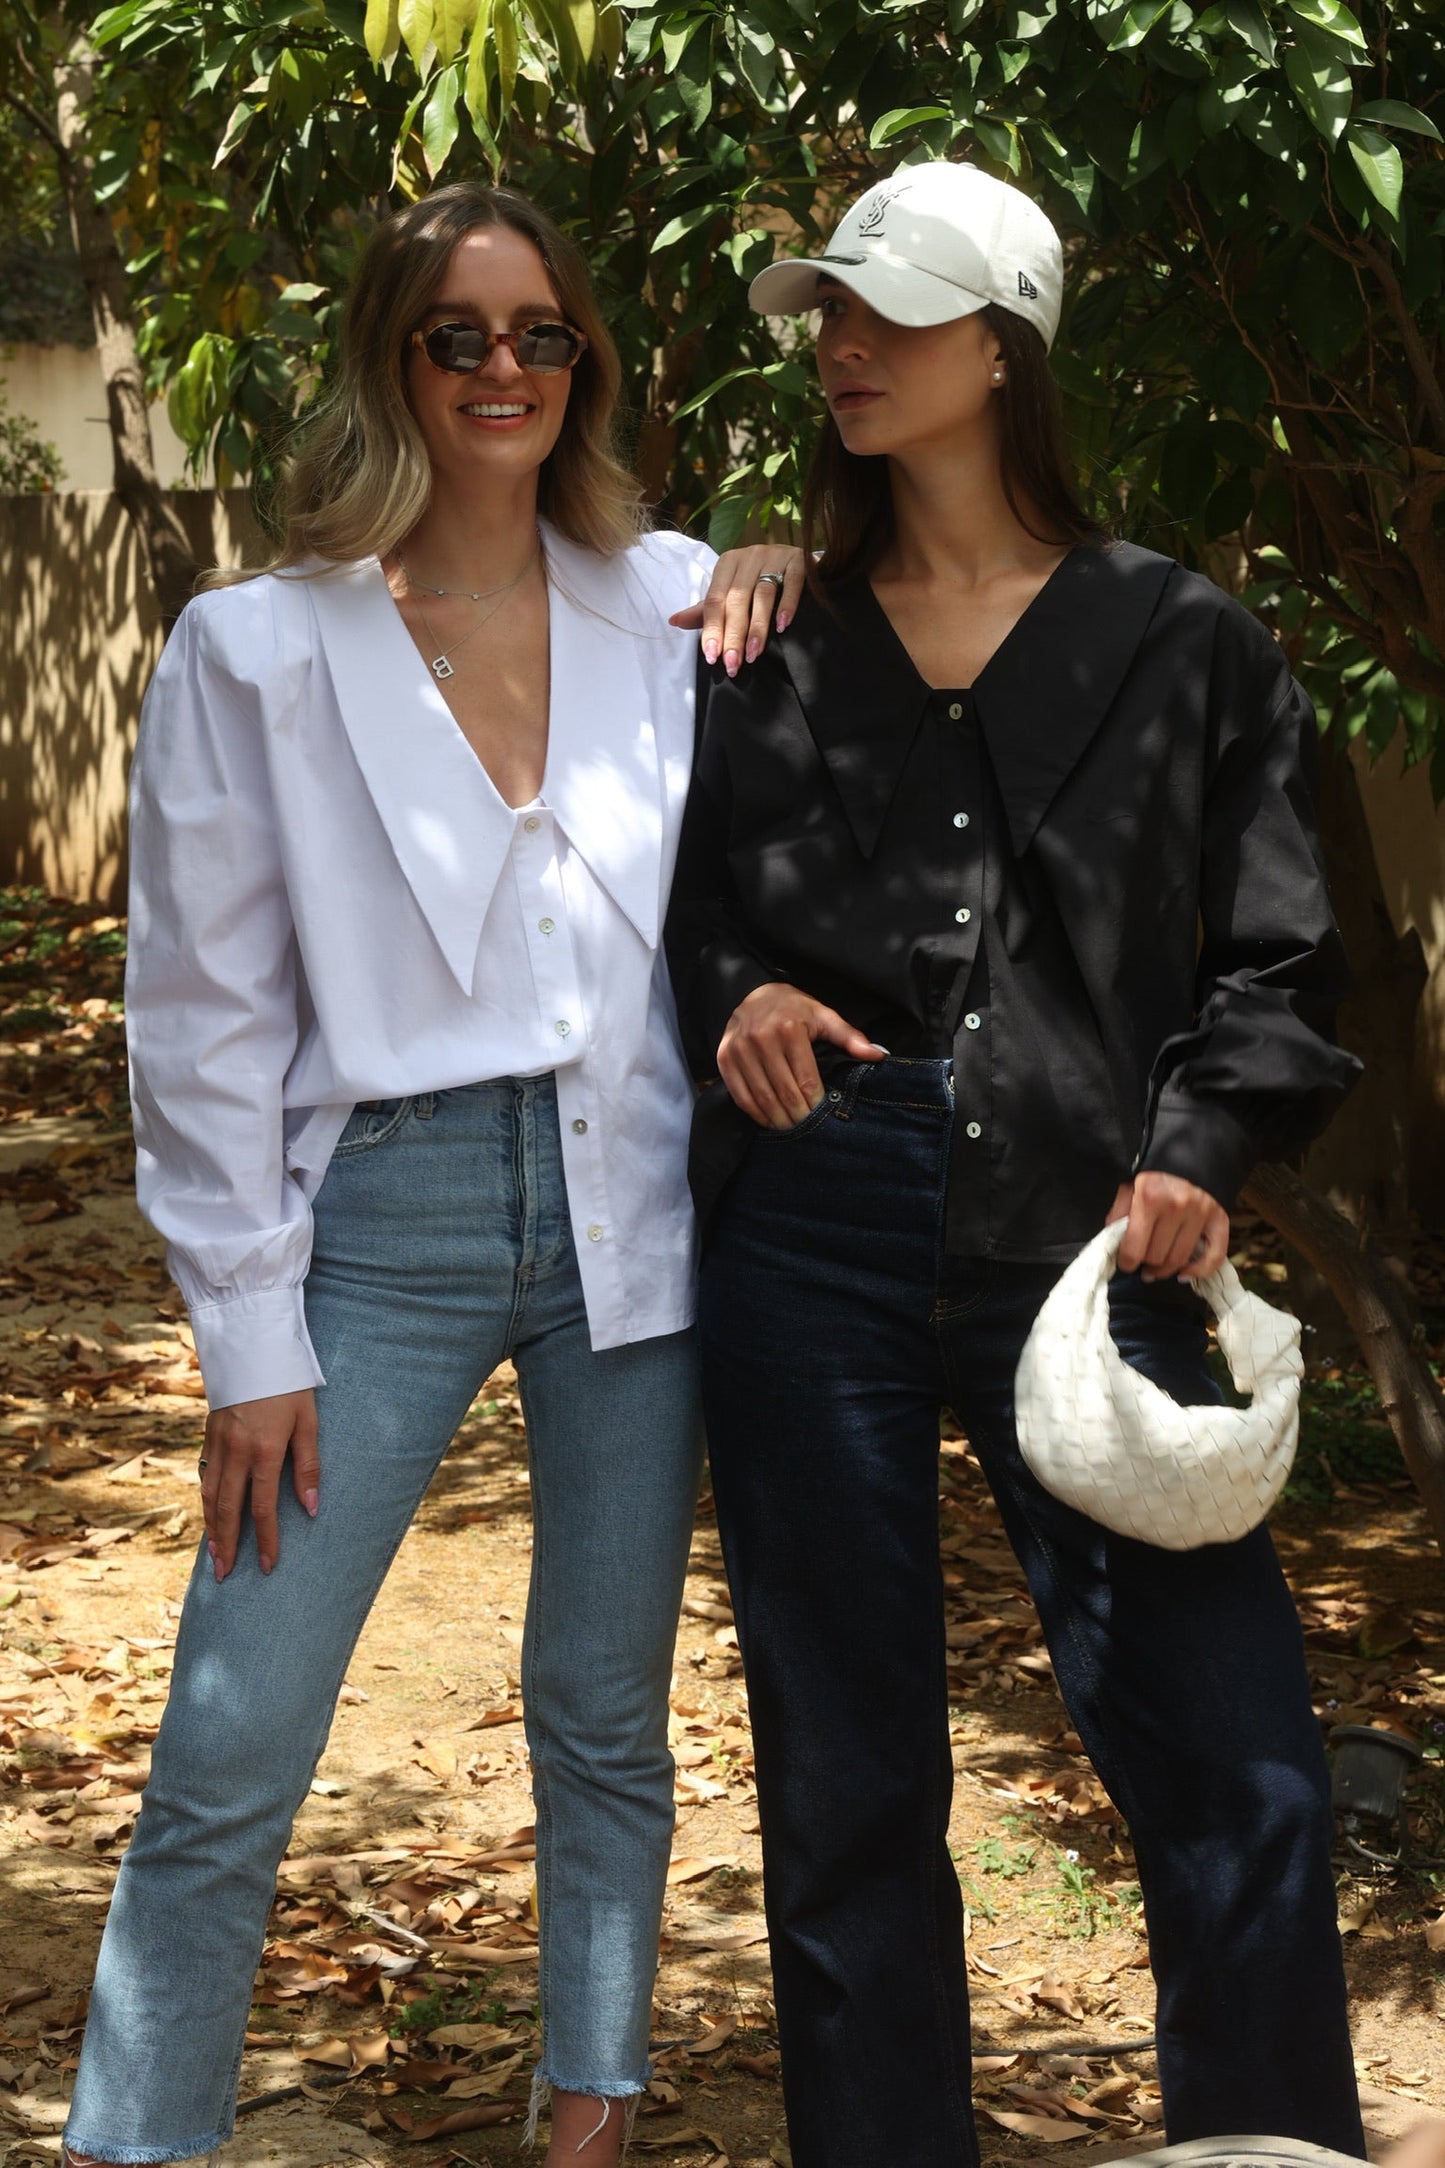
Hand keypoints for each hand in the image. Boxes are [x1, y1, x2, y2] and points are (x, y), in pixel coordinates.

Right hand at [201, 1389, 318, 1581]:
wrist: (254, 1348)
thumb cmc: (289, 1385)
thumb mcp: (308, 1422)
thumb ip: (308, 1466)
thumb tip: (311, 1508)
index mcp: (265, 1451)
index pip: (263, 1508)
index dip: (266, 1540)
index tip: (268, 1566)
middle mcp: (236, 1451)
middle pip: (228, 1509)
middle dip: (229, 1545)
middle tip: (226, 1575)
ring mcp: (218, 1442)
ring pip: (210, 1495)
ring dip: (211, 1528)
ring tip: (214, 1556)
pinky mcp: (209, 1433)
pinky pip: (204, 1475)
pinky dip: (205, 1500)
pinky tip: (210, 1515)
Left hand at [668, 545, 807, 673]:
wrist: (797, 559)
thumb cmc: (758, 579)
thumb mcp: (731, 591)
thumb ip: (706, 610)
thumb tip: (674, 621)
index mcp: (727, 564)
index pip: (715, 600)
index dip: (712, 629)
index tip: (712, 656)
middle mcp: (748, 557)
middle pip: (737, 600)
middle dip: (733, 635)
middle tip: (732, 663)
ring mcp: (774, 556)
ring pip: (763, 594)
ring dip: (758, 627)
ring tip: (754, 653)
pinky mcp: (798, 559)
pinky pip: (792, 582)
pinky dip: (787, 605)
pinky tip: (783, 626)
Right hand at [719, 982, 886, 1128]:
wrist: (752, 993)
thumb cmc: (793, 1009)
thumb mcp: (823, 1016)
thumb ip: (850, 1037)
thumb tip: (879, 1055)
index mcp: (789, 1028)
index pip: (805, 1079)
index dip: (814, 1103)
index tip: (821, 1115)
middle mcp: (761, 1038)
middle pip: (783, 1091)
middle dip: (797, 1116)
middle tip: (807, 1129)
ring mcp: (740, 1049)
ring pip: (761, 1096)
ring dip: (776, 1119)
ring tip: (790, 1129)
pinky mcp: (725, 1057)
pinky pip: (740, 1094)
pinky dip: (754, 1112)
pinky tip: (768, 1120)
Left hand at [1106, 1173, 1229, 1282]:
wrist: (1193, 1146)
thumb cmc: (1156, 1165)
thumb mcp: (1130, 1181)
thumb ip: (1120, 1210)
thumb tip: (1113, 1238)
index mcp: (1150, 1197)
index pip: (1134, 1248)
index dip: (1126, 1262)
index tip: (1125, 1263)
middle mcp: (1176, 1207)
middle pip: (1157, 1256)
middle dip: (1145, 1264)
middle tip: (1141, 1263)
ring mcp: (1200, 1214)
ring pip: (1180, 1259)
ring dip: (1166, 1270)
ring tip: (1156, 1269)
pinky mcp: (1220, 1218)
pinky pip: (1214, 1255)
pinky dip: (1200, 1270)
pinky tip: (1184, 1274)